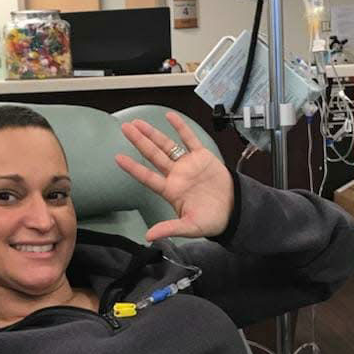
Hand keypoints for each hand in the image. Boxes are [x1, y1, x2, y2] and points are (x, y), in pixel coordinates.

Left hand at [116, 112, 233, 241]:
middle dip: (139, 141)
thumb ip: (170, 228)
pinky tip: (170, 117)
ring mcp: (188, 164)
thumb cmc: (211, 220)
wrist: (235, 211)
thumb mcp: (190, 227)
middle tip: (125, 128)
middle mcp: (176, 175)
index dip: (133, 167)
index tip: (118, 158)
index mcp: (171, 190)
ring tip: (139, 123)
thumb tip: (149, 237)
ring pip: (167, 145)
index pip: (147, 176)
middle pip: (153, 155)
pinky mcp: (202, 157)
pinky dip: (181, 128)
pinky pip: (190, 139)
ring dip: (153, 134)